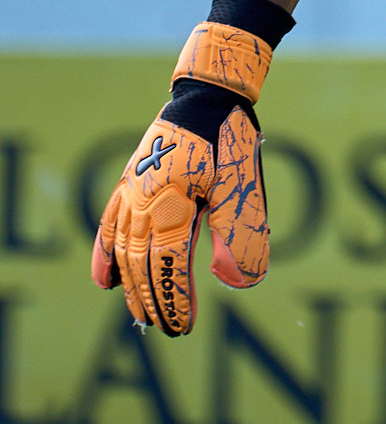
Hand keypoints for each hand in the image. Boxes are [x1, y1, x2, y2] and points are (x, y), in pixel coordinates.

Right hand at [91, 20, 274, 334]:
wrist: (209, 94)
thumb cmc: (229, 139)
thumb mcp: (241, 185)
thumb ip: (238, 233)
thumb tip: (235, 282)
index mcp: (172, 203)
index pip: (167, 266)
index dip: (173, 299)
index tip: (182, 327)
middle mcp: (144, 201)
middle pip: (142, 264)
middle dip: (153, 300)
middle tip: (167, 329)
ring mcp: (132, 192)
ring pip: (124, 250)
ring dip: (131, 286)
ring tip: (142, 314)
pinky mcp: (129, 183)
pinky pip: (109, 225)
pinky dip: (105, 255)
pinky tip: (106, 281)